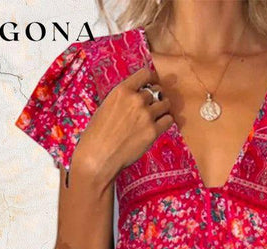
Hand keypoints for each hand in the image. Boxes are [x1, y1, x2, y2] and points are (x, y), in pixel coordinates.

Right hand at [72, 66, 173, 184]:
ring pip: (165, 104)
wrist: (98, 155)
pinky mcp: (153, 131)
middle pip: (157, 91)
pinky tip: (159, 126)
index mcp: (122, 90)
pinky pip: (169, 120)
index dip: (151, 79)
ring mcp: (146, 115)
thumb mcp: (106, 106)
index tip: (152, 84)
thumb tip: (137, 96)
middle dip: (156, 98)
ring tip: (156, 117)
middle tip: (152, 107)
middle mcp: (136, 100)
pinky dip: (166, 122)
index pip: (145, 74)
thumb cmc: (97, 134)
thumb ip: (123, 99)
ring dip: (163, 109)